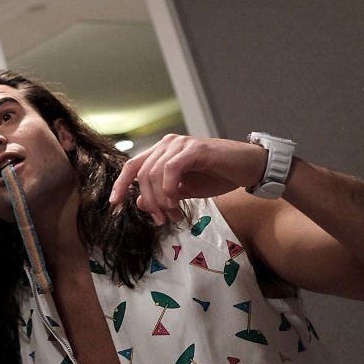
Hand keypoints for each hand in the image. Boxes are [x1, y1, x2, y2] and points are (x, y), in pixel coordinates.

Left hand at [108, 134, 266, 224]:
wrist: (249, 168)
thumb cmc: (218, 176)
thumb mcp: (185, 190)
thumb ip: (163, 194)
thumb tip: (139, 202)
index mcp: (161, 152)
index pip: (132, 165)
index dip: (121, 184)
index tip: (114, 202)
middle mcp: (167, 144)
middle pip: (141, 174)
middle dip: (149, 201)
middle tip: (162, 219)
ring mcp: (180, 144)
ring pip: (154, 173)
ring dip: (161, 199)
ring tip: (174, 214)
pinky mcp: (194, 149)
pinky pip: (171, 168)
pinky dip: (170, 188)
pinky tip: (178, 200)